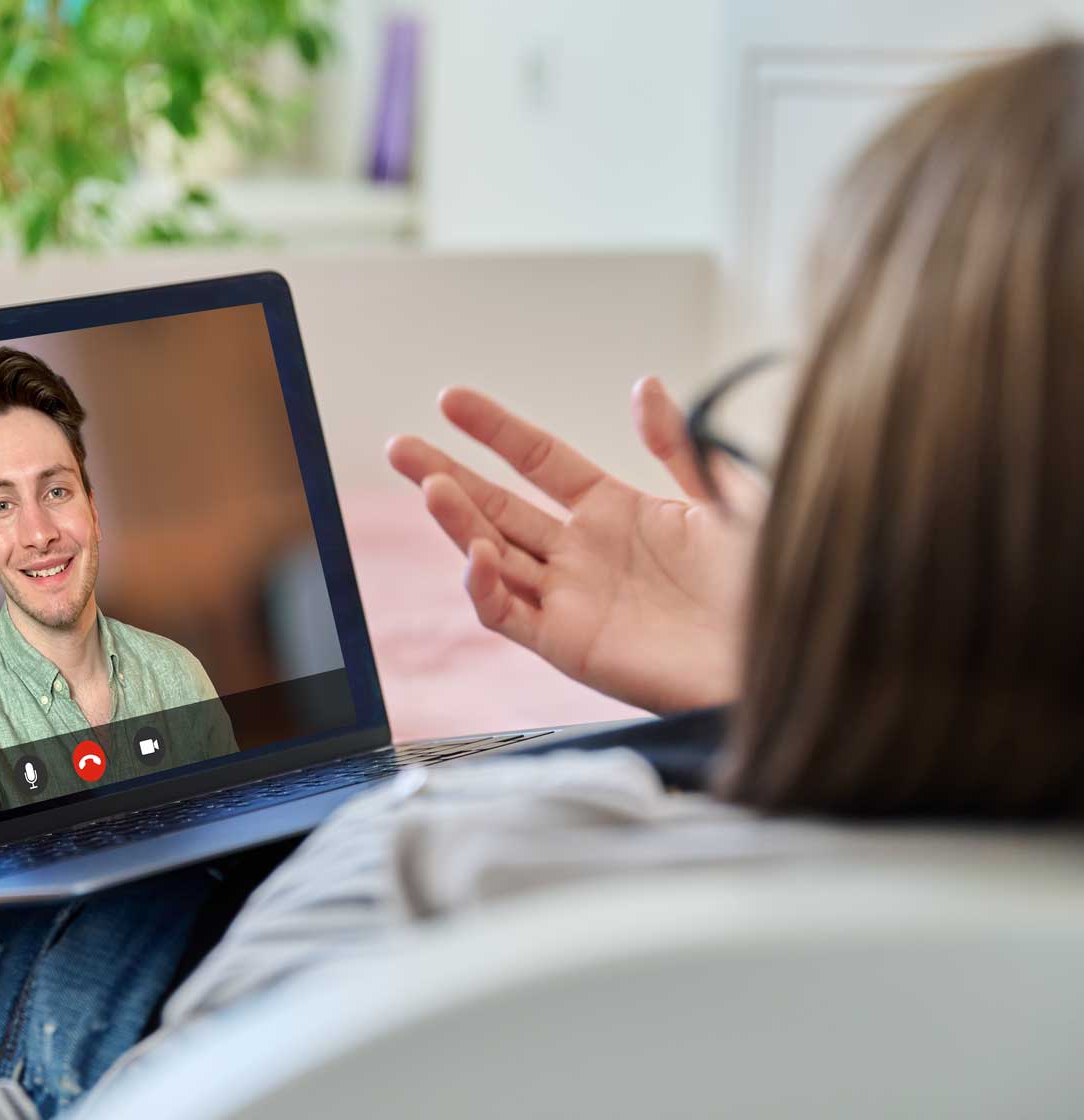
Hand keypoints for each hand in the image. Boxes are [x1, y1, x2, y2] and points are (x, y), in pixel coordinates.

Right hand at [386, 379, 752, 713]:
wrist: (792, 660)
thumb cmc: (776, 587)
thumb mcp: (732, 499)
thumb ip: (682, 445)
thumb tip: (643, 386)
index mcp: (619, 512)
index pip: (539, 461)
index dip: (495, 429)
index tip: (451, 399)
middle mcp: (585, 554)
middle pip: (498, 506)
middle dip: (444, 473)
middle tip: (400, 446)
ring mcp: (573, 600)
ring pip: (492, 555)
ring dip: (456, 522)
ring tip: (430, 485)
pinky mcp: (572, 645)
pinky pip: (511, 615)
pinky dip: (486, 586)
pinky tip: (479, 554)